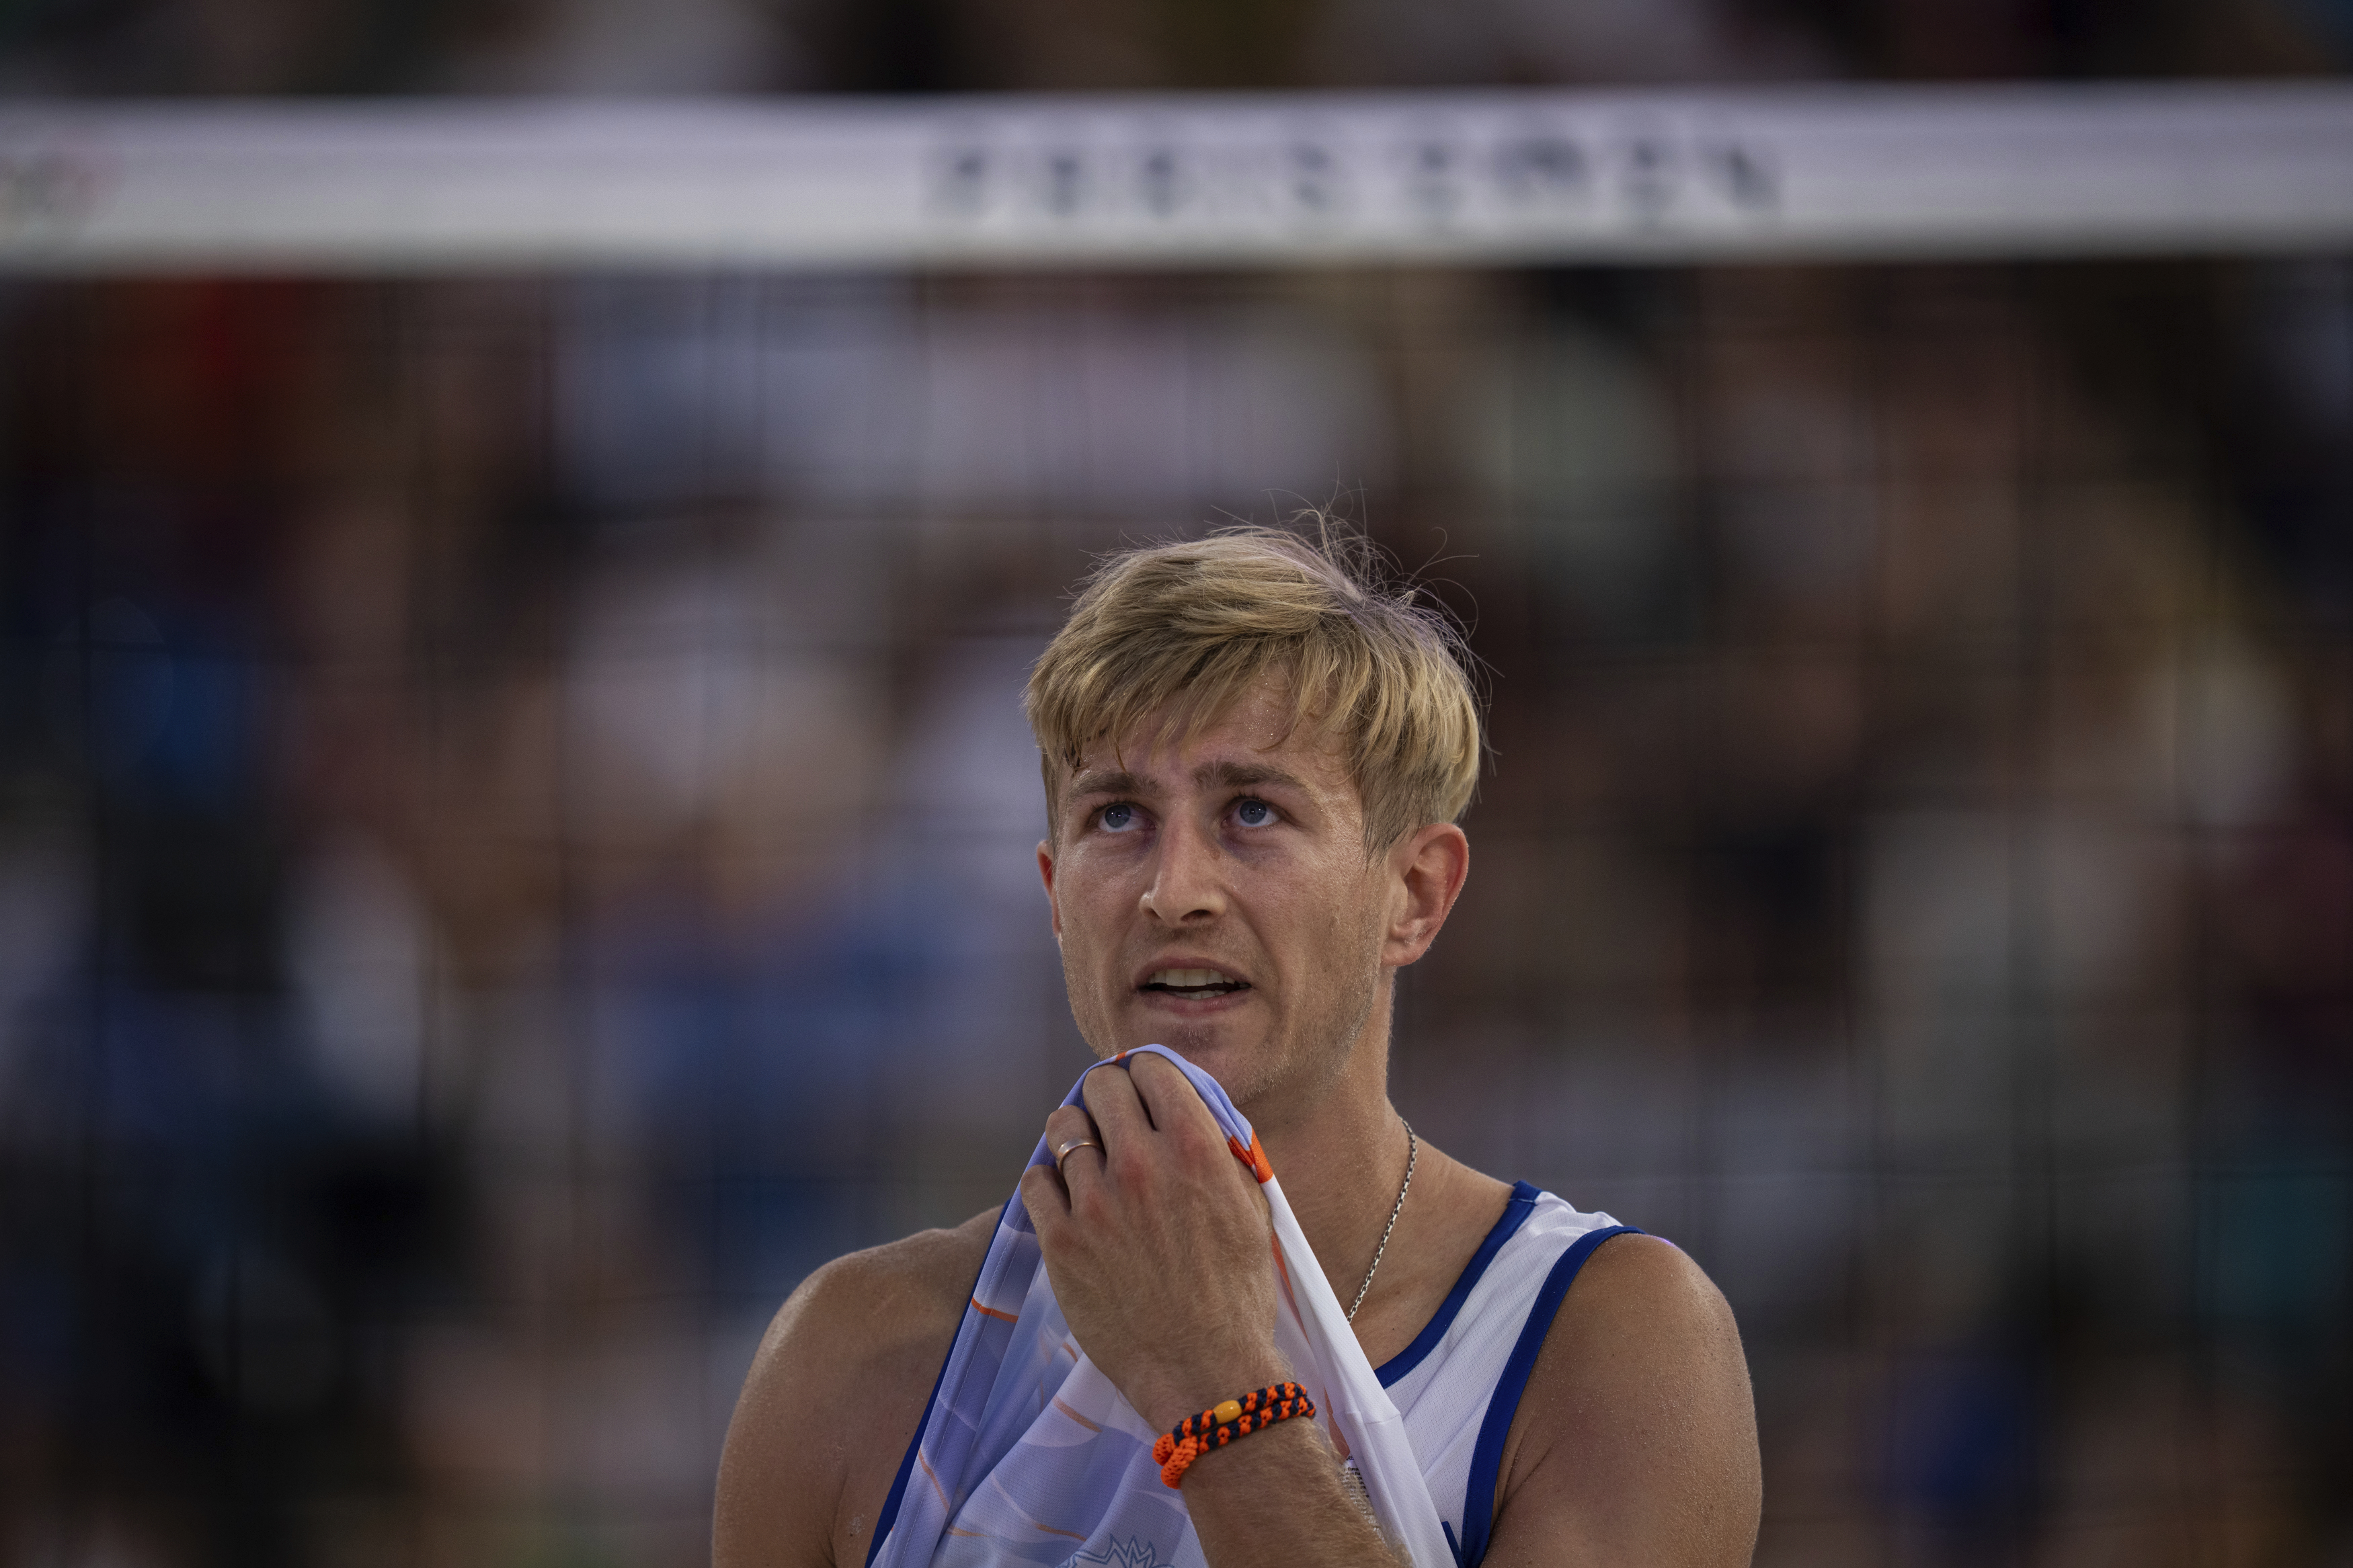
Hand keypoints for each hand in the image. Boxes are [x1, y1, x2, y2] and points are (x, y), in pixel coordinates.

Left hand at [1018, 1054, 1288, 1431]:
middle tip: (1111, 1119)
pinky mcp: (1062, 1241)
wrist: (1205, 1372)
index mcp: (1196, 1149)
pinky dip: (1049, 1182)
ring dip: (1074, 1135)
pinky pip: (1036, 1180)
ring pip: (1061, 1127)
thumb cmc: (1237, 1294)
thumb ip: (1218, 1150)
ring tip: (1085, 1157)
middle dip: (1106, 1095)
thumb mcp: (1251, 1208)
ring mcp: (1096, 1203)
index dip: (1144, 1074)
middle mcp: (1143, 1165)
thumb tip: (1187, 1107)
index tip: (1141, 1090)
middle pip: (1101, 1085)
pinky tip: (1067, 1199)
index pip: (1152, 1067)